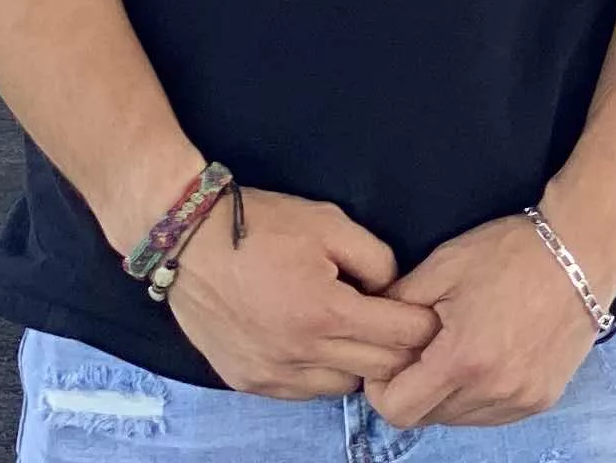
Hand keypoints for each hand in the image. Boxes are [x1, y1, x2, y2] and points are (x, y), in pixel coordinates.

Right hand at [161, 188, 439, 401]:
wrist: (188, 243)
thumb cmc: (261, 227)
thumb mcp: (330, 223)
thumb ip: (376, 259)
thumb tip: (395, 290)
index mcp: (325, 312)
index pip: (401, 337)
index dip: (422, 324)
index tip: (427, 312)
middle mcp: (299, 354)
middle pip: (379, 369)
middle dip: (399, 347)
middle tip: (400, 323)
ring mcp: (272, 374)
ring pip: (342, 387)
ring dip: (359, 364)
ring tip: (354, 331)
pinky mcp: (249, 382)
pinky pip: (304, 391)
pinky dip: (321, 373)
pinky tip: (318, 343)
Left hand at [365, 211, 615, 429]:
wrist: (584, 250)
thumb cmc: (512, 252)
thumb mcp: (443, 266)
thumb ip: (396, 305)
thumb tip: (369, 329)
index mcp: (463, 359)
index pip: (396, 410)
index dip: (381, 388)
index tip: (391, 359)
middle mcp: (493, 391)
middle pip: (426, 417)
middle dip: (414, 387)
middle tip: (425, 346)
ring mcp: (520, 399)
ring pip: (458, 418)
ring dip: (447, 393)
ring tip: (461, 346)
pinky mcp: (541, 399)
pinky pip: (490, 414)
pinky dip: (478, 393)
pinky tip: (488, 355)